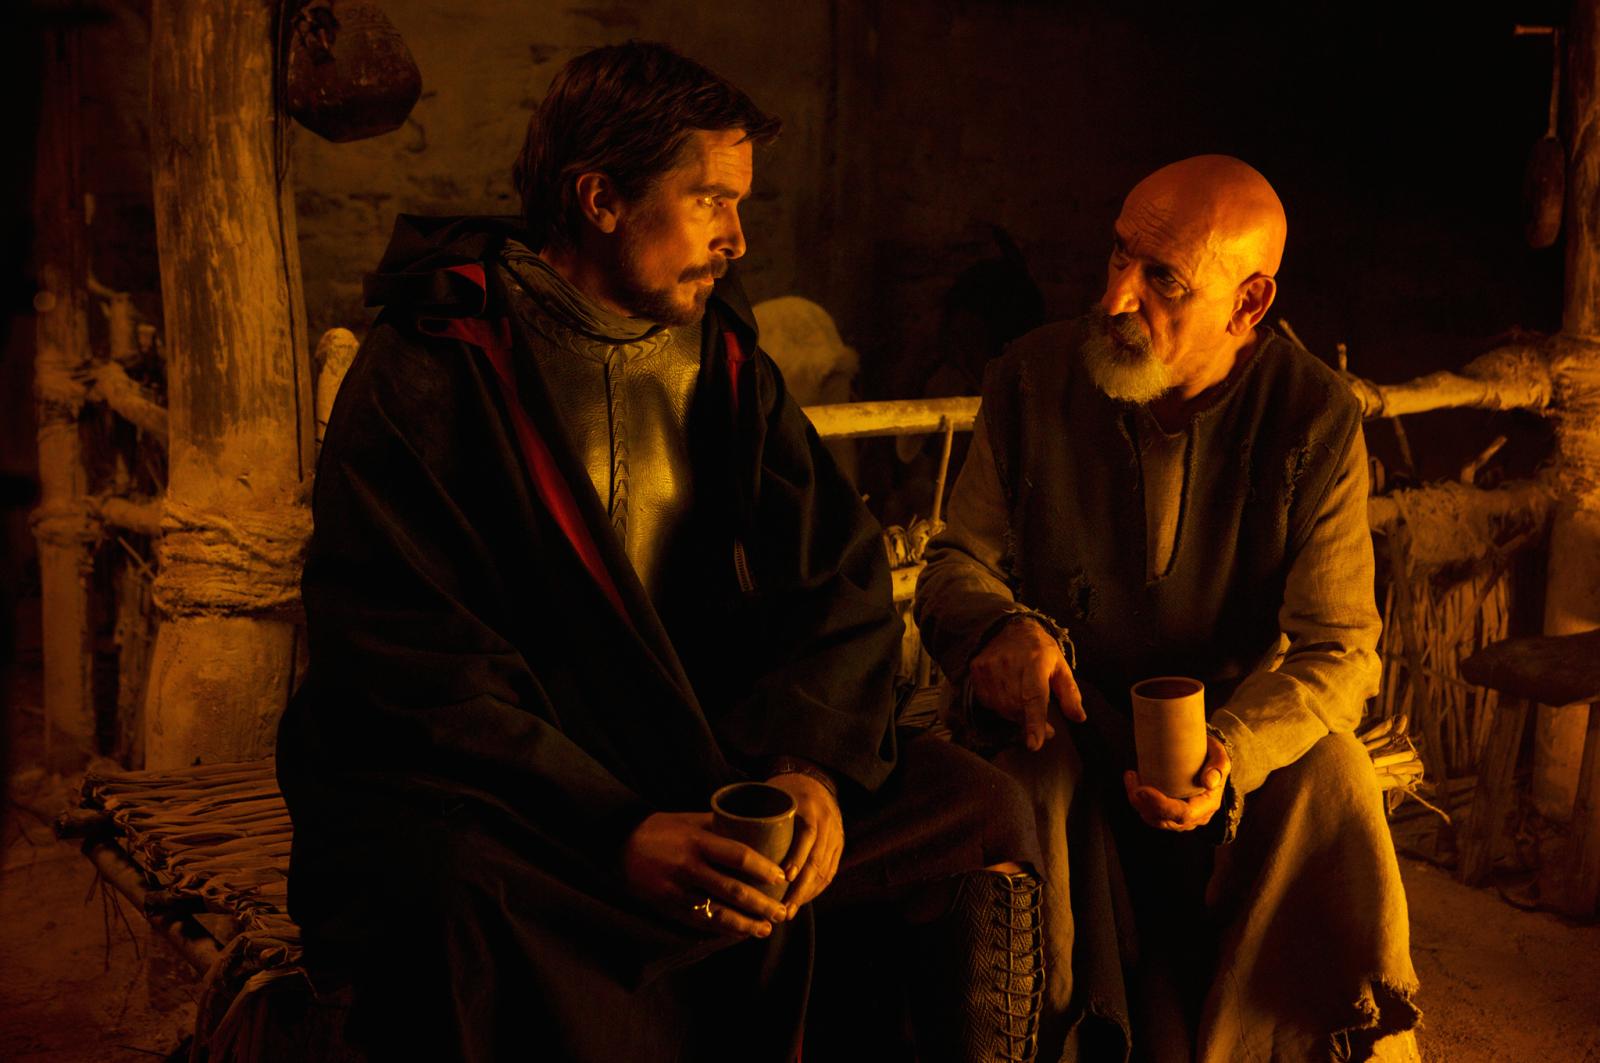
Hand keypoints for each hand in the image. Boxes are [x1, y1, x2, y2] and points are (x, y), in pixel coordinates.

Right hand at [620, 811, 789, 936]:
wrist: (618, 846)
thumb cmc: (659, 829)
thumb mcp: (689, 819)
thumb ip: (719, 826)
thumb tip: (754, 829)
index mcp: (697, 842)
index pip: (738, 856)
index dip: (763, 869)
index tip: (782, 878)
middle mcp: (688, 868)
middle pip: (733, 890)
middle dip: (761, 904)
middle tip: (782, 912)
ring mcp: (677, 891)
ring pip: (718, 913)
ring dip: (745, 924)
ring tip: (765, 929)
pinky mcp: (668, 907)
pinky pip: (700, 923)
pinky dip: (722, 930)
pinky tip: (738, 933)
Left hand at [766, 772, 843, 917]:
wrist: (815, 781)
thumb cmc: (784, 790)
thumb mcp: (772, 794)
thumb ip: (756, 814)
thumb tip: (723, 838)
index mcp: (810, 807)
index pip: (808, 835)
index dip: (798, 858)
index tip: (784, 877)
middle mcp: (827, 822)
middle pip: (817, 859)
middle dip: (801, 888)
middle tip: (782, 907)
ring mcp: (836, 835)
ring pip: (825, 870)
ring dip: (807, 894)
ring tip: (789, 911)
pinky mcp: (839, 846)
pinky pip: (830, 872)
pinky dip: (816, 889)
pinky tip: (801, 902)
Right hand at [969, 617, 1085, 749]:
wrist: (1009, 627)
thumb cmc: (1040, 651)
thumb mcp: (1060, 667)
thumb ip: (1070, 694)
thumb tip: (1079, 718)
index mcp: (1035, 662)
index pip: (1034, 697)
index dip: (1034, 722)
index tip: (1034, 745)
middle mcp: (1009, 664)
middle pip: (1017, 708)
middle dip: (1030, 721)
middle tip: (1044, 726)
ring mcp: (989, 667)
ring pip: (1002, 708)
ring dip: (1015, 714)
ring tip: (1023, 700)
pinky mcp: (976, 670)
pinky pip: (988, 702)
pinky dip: (1000, 705)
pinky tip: (1008, 693)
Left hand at [1122, 735, 1230, 830]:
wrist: (1208, 761)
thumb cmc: (1212, 756)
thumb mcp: (1220, 756)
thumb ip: (1218, 766)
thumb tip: (1208, 782)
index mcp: (1207, 805)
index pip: (1183, 814)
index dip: (1161, 805)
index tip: (1142, 789)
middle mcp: (1195, 817)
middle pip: (1164, 820)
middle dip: (1142, 803)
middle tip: (1131, 778)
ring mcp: (1181, 818)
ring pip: (1154, 819)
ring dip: (1137, 802)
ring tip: (1131, 776)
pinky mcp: (1170, 814)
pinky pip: (1151, 814)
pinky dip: (1139, 802)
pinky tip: (1134, 782)